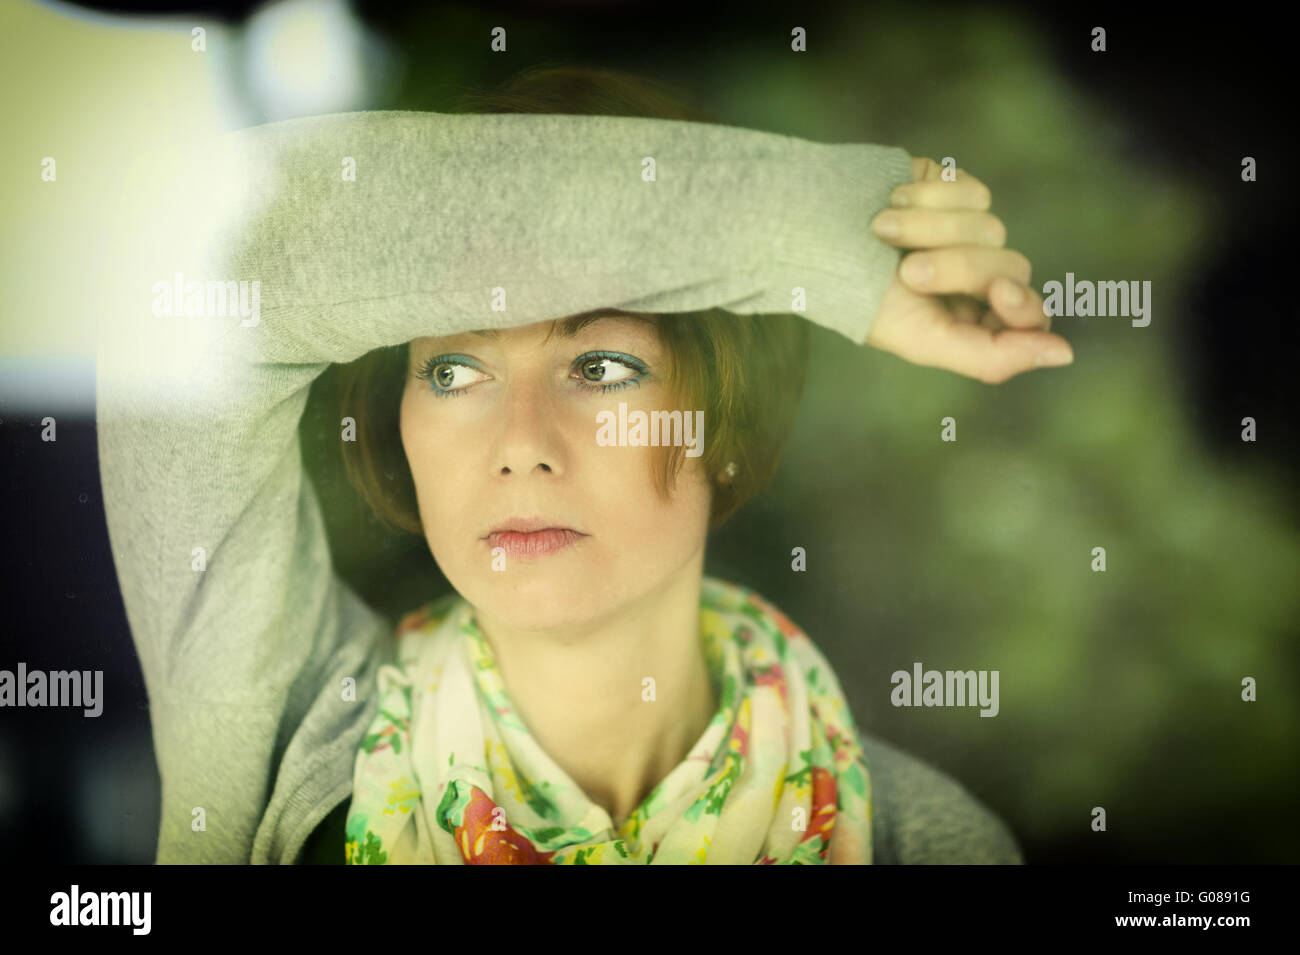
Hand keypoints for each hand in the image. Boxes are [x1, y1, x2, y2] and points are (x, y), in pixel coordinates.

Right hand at [862, 157, 1073, 383]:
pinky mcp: (954, 188)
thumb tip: (1064, 353)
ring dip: (932, 228)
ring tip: (882, 229)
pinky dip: (930, 196)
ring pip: (992, 227)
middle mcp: (975, 275)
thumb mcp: (923, 341)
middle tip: (909, 269)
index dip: (1021, 304)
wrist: (811, 234)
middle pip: (1011, 268)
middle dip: (960, 266)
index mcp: (970, 319)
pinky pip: (972, 191)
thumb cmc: (860, 299)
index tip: (998, 293)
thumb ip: (993, 356)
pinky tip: (891, 202)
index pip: (1030, 315)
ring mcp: (966, 230)